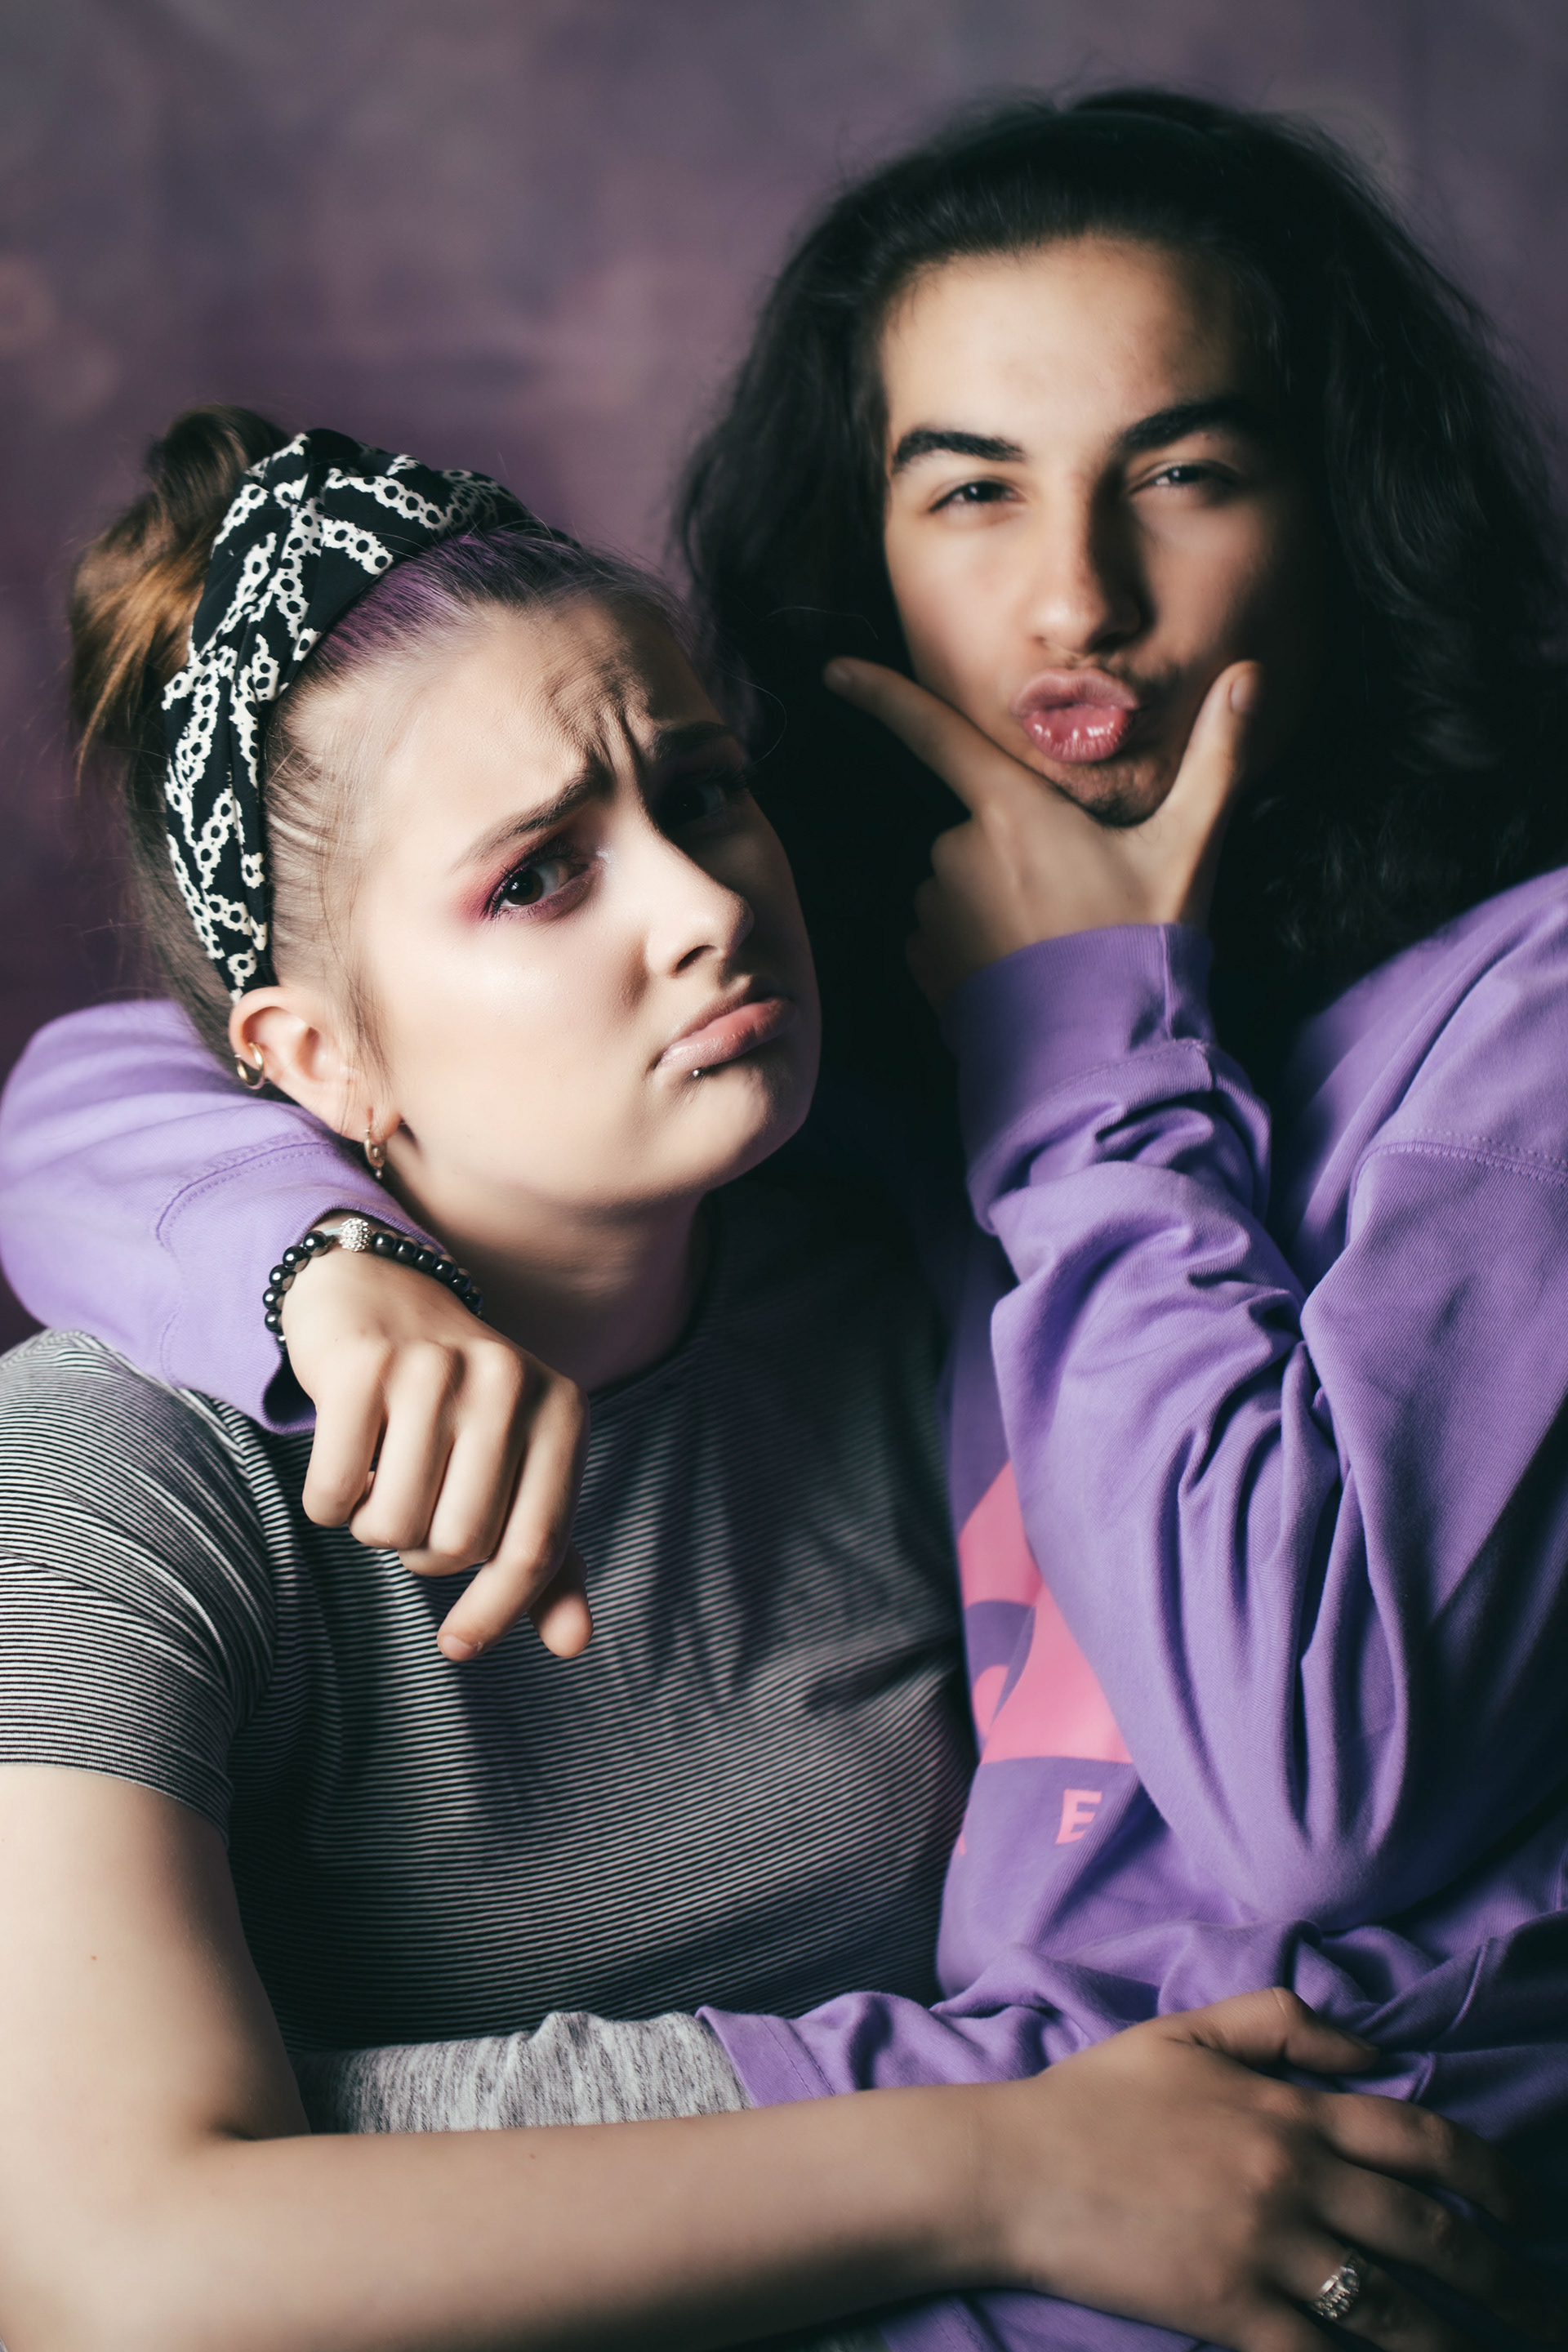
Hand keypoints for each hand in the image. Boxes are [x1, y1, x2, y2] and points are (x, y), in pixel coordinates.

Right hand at [280, 1246, 590, 1662]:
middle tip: (415, 1508)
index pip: (536, 1547)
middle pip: (458, 1545)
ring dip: (375, 1527)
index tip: (457, 1648)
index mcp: (564, 1412)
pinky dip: (330, 1503)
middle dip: (423, 1553)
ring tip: (383, 1479)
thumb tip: (573, 1646)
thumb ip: (544, 1556)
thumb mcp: (518, 1466)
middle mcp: (509, 1384)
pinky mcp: (364, 1366)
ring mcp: (436, 1370)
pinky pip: (334, 1496)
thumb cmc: (459, 1405)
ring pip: (393, 1526)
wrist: (382, 1290)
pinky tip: (346, 1458)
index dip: (497, 1611)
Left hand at [824, 656, 1258, 1004]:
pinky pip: (942, 933)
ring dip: (996, 897)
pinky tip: (1021, 968)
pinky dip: (974, 944)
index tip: (833, 671)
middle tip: (1079, 893)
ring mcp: (933, 912)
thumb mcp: (1189, 847)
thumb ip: (1219, 758)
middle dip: (1016, 846)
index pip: (932, 732)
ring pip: (958, 880)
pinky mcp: (923, 965)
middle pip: (975, 822)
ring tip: (1055, 937)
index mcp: (1010, 810)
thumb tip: (1252, 674)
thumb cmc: (1143, 943)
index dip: (880, 695)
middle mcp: (955, 852)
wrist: (1102, 1054)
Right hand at [968, 1989, 1560, 2351]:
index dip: (1489, 2177)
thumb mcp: (1186, 2033)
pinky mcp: (1230, 2311)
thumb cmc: (1094, 2099)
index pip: (1420, 2140)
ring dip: (1457, 2336)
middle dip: (1501, 2272)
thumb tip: (1371, 2044)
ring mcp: (1264, 2248)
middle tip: (1540, 2303)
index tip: (1524, 2208)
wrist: (1013, 2169)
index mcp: (1288, 2108)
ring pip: (1395, 2305)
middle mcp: (1292, 2176)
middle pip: (1429, 2231)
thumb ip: (1282, 2022)